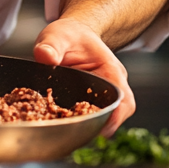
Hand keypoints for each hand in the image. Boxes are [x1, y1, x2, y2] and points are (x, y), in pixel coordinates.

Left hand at [33, 17, 133, 134]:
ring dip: (88, 126)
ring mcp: (101, 95)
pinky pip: (90, 116)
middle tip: (75, 133)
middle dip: (98, 125)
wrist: (72, 34)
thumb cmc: (70, 34)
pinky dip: (78, 121)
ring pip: (103, 118)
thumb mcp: (58, 34)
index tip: (102, 129)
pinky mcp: (90, 101)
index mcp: (111, 71)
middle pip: (115, 114)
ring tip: (66, 129)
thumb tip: (45, 56)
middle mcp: (111, 85)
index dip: (116, 117)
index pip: (123, 99)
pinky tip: (62, 123)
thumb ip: (51, 45)